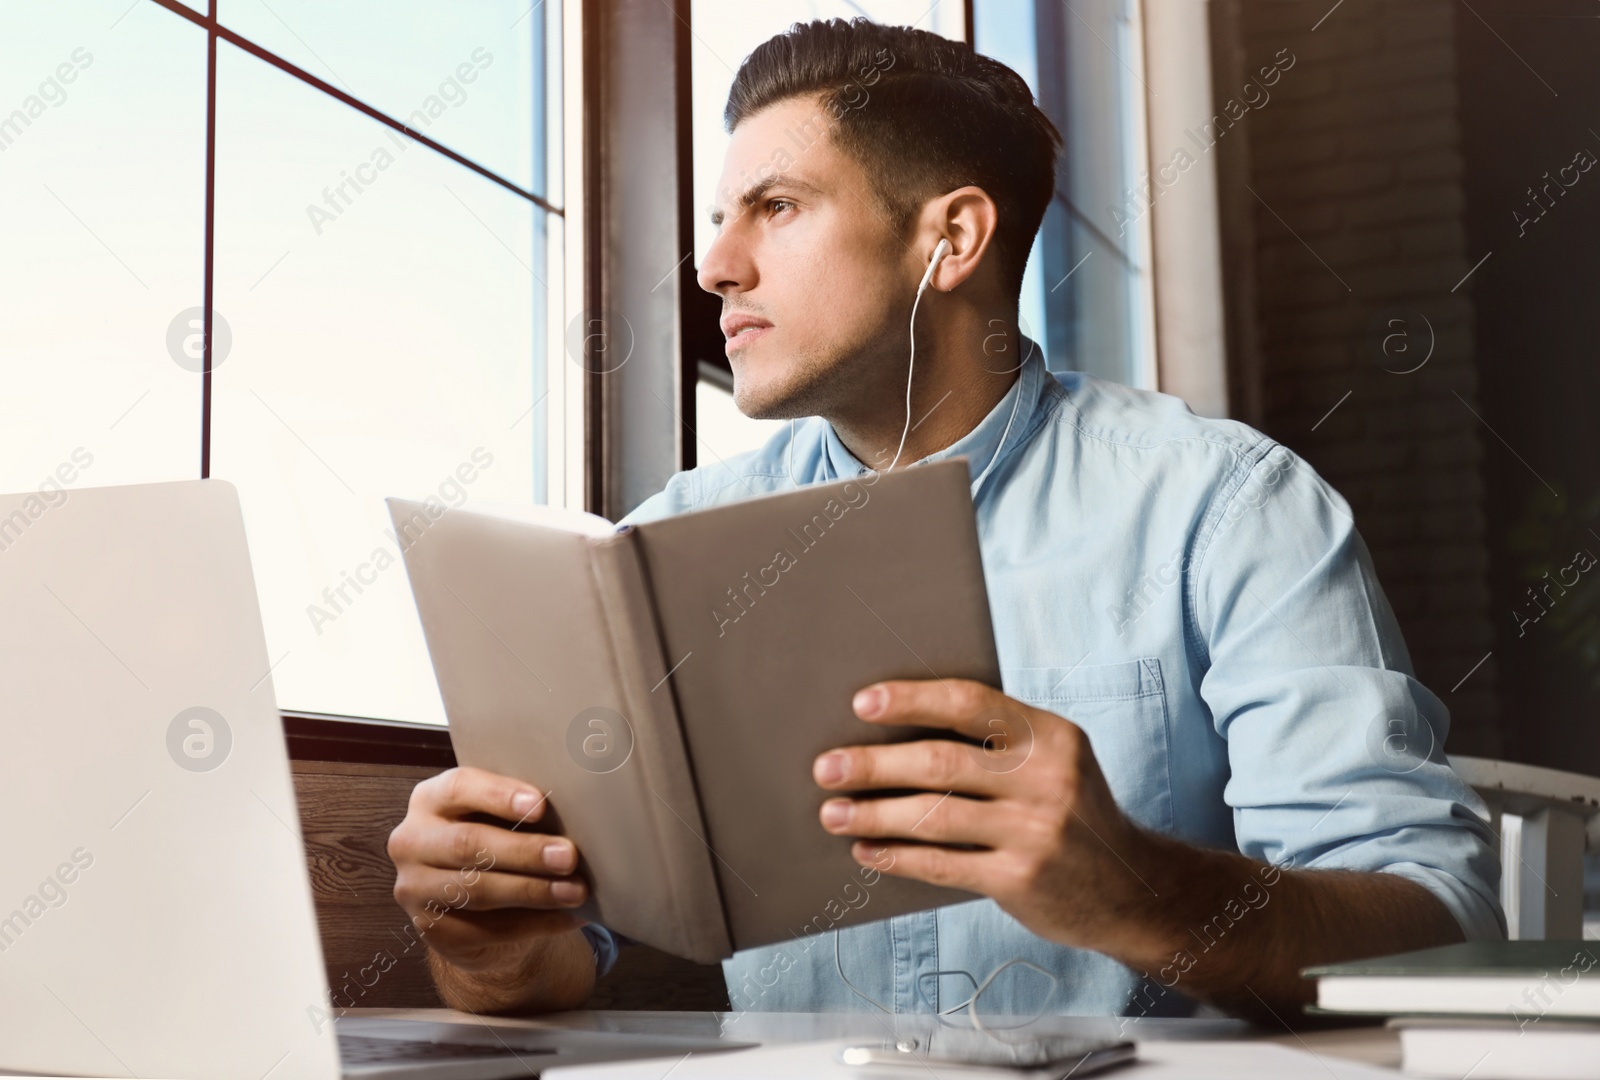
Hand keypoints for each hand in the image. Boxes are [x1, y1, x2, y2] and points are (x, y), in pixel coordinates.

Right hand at [388, 766, 587, 973]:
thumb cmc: (496, 843)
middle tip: (568, 856)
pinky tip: (569, 917)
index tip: (540, 805)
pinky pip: (489, 929)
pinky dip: (537, 923)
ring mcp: (415, 889)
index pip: (458, 788)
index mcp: (430, 800)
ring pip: (478, 890)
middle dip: (524, 851)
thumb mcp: (500, 818)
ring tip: (576, 891)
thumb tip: (577, 810)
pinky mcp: (432, 930)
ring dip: (534, 891)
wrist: (476, 906)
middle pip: (467, 844)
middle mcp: (412, 841)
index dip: (499, 795)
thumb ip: (522, 811)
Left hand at [812, 680, 1162, 958]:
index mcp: (1051, 735)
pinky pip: (941, 865)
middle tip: (826, 767)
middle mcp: (1047, 780)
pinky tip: (867, 850)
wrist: (1130, 889)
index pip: (970, 703)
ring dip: (873, 815)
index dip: (911, 700)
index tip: (861, 703)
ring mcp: (1035, 832)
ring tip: (833, 813)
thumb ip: (998, 741)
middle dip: (873, 765)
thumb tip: (897, 727)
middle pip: (941, 762)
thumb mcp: (1055, 761)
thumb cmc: (1071, 812)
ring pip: (934, 817)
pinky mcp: (1020, 879)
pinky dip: (896, 856)